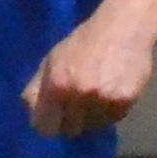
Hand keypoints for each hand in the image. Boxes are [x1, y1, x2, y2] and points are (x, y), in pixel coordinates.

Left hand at [23, 3, 156, 136]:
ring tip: (98, 93)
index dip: (48, 124)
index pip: (44, 127)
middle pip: (70, 130)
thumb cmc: (84, 42)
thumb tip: (31, 113)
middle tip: (79, 102)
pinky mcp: (125, 101)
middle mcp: (78, 95)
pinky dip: (111, 111)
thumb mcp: (52, 59)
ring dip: (93, 116)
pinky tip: (112, 91)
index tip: (55, 118)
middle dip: (71, 120)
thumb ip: (37, 88)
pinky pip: (112, 119)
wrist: (124, 27)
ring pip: (92, 127)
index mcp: (56, 85)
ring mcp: (103, 100)